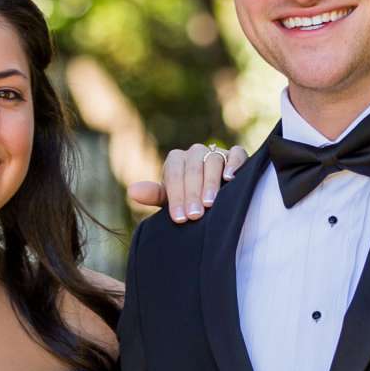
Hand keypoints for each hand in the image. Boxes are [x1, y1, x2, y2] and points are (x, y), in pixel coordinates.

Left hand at [127, 142, 246, 222]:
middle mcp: (195, 153)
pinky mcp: (236, 155)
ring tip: (210, 202)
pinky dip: (234, 164)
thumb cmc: (189, 200)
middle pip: (192, 168)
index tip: (180, 218)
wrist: (216, 198)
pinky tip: (230, 178)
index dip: (176, 196)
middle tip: (194, 215)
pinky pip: (236, 154)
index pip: (174, 174)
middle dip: (192, 193)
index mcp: (176, 161)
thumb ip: (155, 195)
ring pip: (212, 160)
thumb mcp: (171, 200)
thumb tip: (132, 191)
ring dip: (210, 182)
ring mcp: (216, 152)